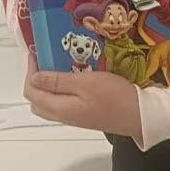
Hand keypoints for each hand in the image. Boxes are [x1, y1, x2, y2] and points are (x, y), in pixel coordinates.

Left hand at [24, 68, 142, 140]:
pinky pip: (61, 103)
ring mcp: (73, 117)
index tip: (36, 53)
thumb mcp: (85, 83)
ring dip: (46, 85)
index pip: (31, 92)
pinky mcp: (83, 115)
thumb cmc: (114, 96)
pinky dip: (58, 90)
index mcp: (59, 108)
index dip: (29, 72)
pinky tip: (71, 77)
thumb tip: (33, 77)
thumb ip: (58, 81)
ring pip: (48, 103)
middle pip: (36, 100)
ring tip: (55, 66)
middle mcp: (62, 116)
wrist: (139, 116)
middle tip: (43, 60)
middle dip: (34, 80)